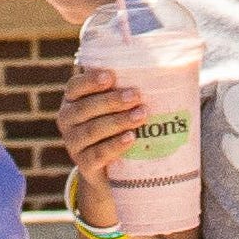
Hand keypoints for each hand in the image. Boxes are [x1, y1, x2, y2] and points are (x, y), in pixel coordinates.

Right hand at [54, 67, 138, 202]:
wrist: (110, 172)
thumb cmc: (117, 127)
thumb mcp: (117, 107)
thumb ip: (127, 88)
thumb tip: (170, 66)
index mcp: (72, 100)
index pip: (75, 86)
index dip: (90, 80)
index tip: (111, 76)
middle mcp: (67, 120)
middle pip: (85, 108)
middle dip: (111, 101)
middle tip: (136, 96)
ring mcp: (74, 144)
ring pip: (92, 130)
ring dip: (117, 121)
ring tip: (141, 115)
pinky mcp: (84, 165)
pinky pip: (97, 154)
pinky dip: (114, 145)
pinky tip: (131, 138)